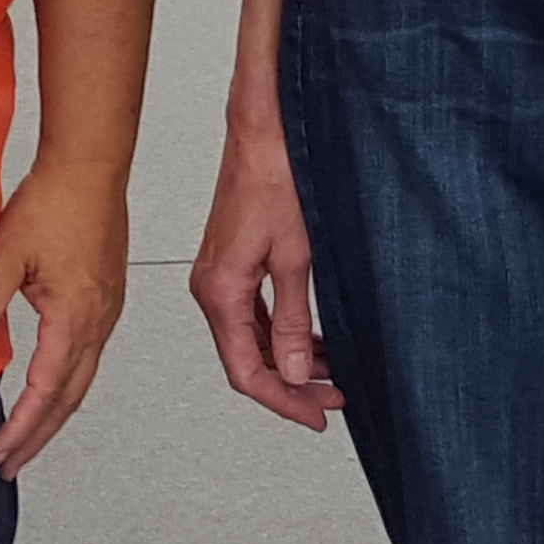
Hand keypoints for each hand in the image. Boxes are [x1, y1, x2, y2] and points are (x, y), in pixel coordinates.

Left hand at [0, 161, 130, 478]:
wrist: (92, 162)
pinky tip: (53, 381)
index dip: (22, 428)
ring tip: (29, 433)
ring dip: (55, 412)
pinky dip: (68, 382)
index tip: (1, 453)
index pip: (46, 392)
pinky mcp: (107, 294)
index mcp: (76, 316)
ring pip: (83, 379)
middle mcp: (99, 320)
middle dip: (39, 435)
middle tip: (12, 462)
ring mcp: (107, 309)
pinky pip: (89, 354)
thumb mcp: (8, 251)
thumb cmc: (59, 198)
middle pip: (70, 398)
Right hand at [190, 101, 339, 430]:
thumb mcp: (294, 257)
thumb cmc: (276, 175)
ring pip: (252, 338)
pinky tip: (309, 337)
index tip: (316, 416)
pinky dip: (282, 330)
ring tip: (329, 369)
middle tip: (331, 398)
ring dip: (289, 358)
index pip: (246, 371)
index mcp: (219, 291)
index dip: (284, 400)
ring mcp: (220, 273)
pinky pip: (253, 312)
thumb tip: (291, 371)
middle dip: (291, 384)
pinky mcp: (232, 260)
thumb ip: (292, 319)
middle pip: (247, 359)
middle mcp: (211, 286)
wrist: (265, 127)